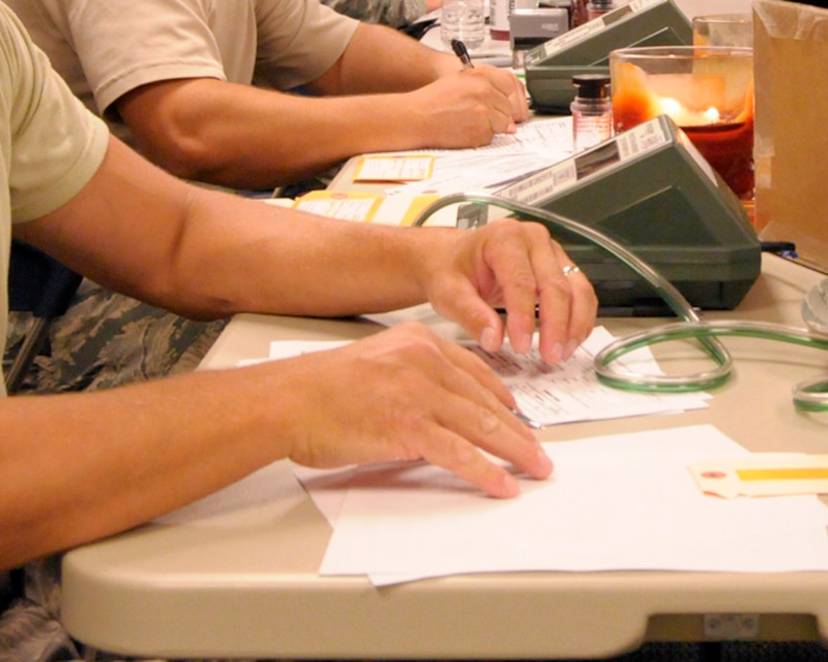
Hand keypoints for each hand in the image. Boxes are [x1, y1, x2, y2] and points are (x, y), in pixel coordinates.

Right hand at [282, 323, 548, 495]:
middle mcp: (427, 362)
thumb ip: (413, 376)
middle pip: (486, 401)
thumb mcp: (377, 363)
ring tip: (536, 468)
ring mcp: (420, 394)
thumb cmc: (320, 390)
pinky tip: (503, 484)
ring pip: (483, 427)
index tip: (520, 416)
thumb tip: (440, 409)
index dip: (502, 399)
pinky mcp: (409, 427)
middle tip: (540, 450)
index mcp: (420, 343)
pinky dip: (487, 472)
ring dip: (516, 451)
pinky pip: (460, 454)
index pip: (476, 372)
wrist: (287, 400)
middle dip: (519, 430)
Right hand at [403, 66, 525, 146]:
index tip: (500, 102)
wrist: (417, 117)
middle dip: (498, 114)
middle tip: (479, 115)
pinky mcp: (481, 131)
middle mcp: (485, 92)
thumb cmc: (433, 100)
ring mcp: (485, 113)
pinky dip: (481, 136)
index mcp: (481, 76)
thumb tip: (505, 100)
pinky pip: (491, 137)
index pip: (510, 86)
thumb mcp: (460, 80)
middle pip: (508, 107)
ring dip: (491, 126)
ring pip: (503, 124)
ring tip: (470, 122)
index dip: (504, 96)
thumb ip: (485, 87)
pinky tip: (466, 130)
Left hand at [421, 217, 598, 363]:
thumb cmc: (451, 271)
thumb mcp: (448, 292)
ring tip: (562, 352)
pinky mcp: (561, 264)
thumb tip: (493, 340)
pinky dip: (580, 317)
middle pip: (554, 284)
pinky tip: (570, 339)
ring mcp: (551, 250)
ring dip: (574, 323)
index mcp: (503, 237)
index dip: (524, 317)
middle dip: (555, 325)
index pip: (521, 281)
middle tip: (550, 356)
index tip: (521, 346)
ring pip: (576, 287)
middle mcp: (533, 238)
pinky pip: (580, 291)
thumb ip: (470, 314)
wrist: (455, 258)